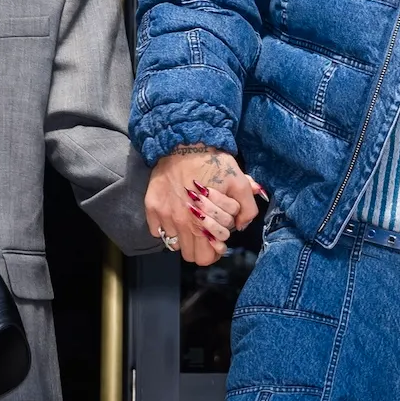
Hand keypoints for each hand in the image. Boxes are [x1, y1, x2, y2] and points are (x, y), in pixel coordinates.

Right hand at [145, 146, 264, 266]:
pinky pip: (157, 231)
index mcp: (203, 221)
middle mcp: (181, 222)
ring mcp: (164, 216)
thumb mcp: (239, 182)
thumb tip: (241, 226)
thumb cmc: (213, 163)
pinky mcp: (151, 207)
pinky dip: (167, 227)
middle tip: (206, 232)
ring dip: (184, 238)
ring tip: (192, 222)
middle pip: (190, 256)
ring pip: (174, 245)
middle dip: (201, 247)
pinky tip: (176, 213)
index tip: (218, 237)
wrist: (185, 143)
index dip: (215, 249)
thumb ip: (247, 209)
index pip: (206, 257)